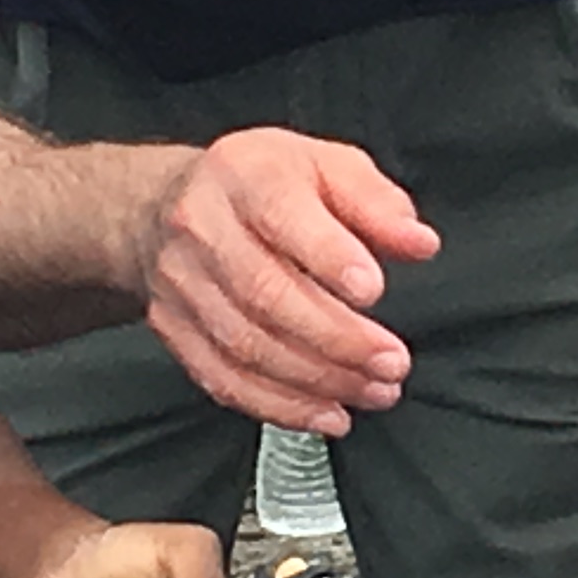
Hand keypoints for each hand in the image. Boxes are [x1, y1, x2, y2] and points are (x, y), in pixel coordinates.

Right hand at [137, 127, 440, 434]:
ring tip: (372, 390)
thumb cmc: (256, 185)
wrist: (159, 206)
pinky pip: (224, 379)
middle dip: (337, 338)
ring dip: (318, 379)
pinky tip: (326, 413)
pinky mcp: (174, 330)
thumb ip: (375, 202)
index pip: (282, 213)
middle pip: (265, 292)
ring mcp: (182, 284)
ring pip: (246, 345)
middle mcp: (203, 227)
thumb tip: (418, 242)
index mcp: (244, 174)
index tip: (373, 290)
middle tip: (390, 361)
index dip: (329, 257)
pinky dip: (280, 405)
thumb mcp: (323, 165)